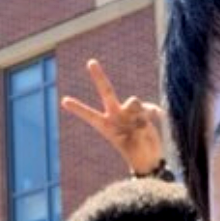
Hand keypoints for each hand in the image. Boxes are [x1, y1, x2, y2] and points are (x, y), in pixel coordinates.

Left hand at [60, 59, 166, 175]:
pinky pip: (149, 108)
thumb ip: (135, 124)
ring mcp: (129, 112)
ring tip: (142, 126)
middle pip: (107, 92)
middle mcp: (116, 115)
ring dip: (139, 112)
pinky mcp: (144, 111)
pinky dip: (153, 114)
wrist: (149, 158)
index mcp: (106, 126)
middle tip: (91, 62)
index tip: (64, 101)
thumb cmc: (136, 155)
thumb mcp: (132, 144)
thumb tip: (138, 105)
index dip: (78, 108)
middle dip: (99, 77)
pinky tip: (155, 122)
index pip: (90, 115)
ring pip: (133, 102)